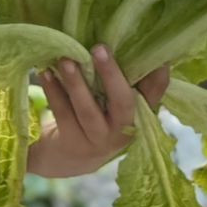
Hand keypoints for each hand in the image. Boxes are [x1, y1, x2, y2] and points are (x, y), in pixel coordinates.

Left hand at [25, 48, 170, 178]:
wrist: (69, 158)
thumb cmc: (98, 117)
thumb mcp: (115, 103)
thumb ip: (127, 80)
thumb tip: (138, 47)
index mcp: (138, 116)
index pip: (153, 96)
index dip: (158, 80)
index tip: (160, 60)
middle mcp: (122, 131)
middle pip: (122, 103)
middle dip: (111, 75)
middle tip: (99, 48)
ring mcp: (97, 140)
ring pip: (88, 111)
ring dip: (76, 83)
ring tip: (65, 60)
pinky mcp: (73, 143)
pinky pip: (63, 114)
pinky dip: (54, 92)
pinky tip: (46, 73)